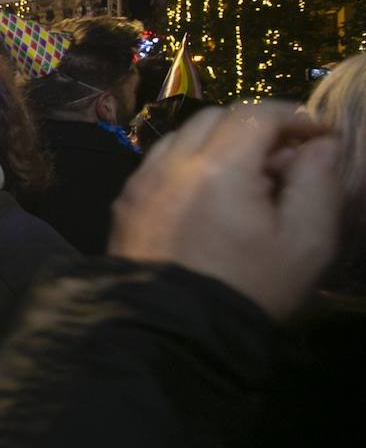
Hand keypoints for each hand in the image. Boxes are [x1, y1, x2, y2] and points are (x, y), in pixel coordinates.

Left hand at [109, 103, 341, 319]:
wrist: (173, 334)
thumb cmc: (248, 288)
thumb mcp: (305, 242)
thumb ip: (318, 184)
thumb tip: (321, 145)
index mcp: (217, 167)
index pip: (256, 113)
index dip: (293, 116)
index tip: (318, 136)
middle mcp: (171, 163)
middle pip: (215, 117)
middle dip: (255, 127)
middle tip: (284, 159)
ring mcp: (142, 182)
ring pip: (182, 136)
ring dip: (218, 142)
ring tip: (247, 179)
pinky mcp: (126, 203)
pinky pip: (159, 163)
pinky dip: (188, 164)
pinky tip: (208, 196)